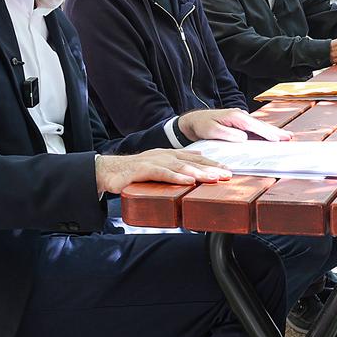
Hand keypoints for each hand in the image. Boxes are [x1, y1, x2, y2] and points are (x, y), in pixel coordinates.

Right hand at [96, 149, 230, 194]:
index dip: (212, 164)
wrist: (107, 171)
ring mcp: (153, 162)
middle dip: (211, 168)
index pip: (195, 159)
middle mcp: (164, 156)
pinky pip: (161, 173)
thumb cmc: (133, 171)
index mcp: (169, 155)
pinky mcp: (142, 170)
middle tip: (227, 175)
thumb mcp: (158, 167)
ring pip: (179, 166)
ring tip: (213, 178)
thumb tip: (197, 163)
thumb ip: (176, 165)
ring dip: (198, 172)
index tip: (228, 171)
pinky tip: (187, 181)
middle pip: (191, 161)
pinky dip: (175, 177)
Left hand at [178, 108, 291, 142]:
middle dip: (275, 132)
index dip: (267, 133)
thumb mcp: (211, 132)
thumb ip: (228, 134)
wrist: (194, 121)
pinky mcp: (240, 123)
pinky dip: (265, 132)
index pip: (254, 126)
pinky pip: (255, 128)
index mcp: (235, 116)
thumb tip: (244, 137)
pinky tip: (273, 137)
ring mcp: (241, 118)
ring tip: (286, 137)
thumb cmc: (201, 126)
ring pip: (260, 126)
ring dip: (273, 132)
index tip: (278, 139)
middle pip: (261, 125)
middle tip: (289, 138)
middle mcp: (240, 115)